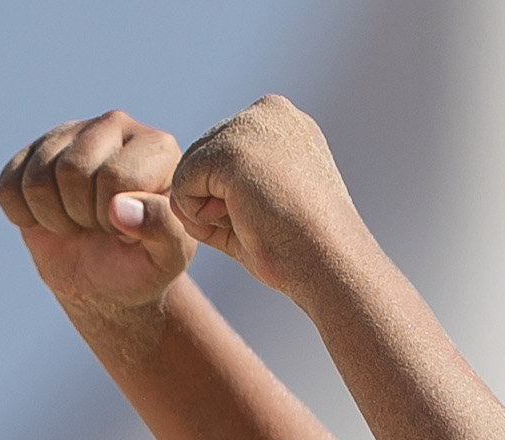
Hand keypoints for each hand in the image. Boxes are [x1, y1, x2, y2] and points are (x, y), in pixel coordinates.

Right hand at [0, 111, 191, 323]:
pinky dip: (25, 217)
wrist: (104, 279)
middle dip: (82, 215)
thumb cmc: (142, 263)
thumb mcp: (167, 256)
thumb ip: (160, 228)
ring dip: (55, 219)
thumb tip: (118, 207)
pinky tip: (51, 216)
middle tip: (99, 227)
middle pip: (73, 170)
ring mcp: (71, 134)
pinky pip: (9, 187)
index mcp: (158, 147)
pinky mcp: (32, 152)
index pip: (115, 175)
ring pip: (38, 179)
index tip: (127, 231)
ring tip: (79, 222)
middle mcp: (116, 126)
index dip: (113, 218)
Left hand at [162, 93, 367, 297]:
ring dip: (206, 211)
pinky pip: (182, 184)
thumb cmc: (301, 249)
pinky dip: (198, 217)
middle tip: (261, 225)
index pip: (222, 154)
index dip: (231, 198)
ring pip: (189, 169)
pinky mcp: (230, 150)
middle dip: (215, 203)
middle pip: (202, 158)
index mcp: (283, 121)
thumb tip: (174, 201)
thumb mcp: (262, 207)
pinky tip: (240, 223)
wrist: (331, 263)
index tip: (272, 216)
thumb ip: (220, 193)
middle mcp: (268, 111)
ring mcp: (249, 126)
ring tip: (253, 224)